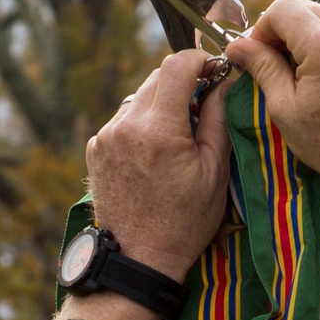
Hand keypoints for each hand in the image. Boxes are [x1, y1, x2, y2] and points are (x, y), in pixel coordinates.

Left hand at [85, 49, 230, 282]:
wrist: (137, 259)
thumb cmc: (184, 223)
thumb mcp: (215, 174)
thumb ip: (219, 121)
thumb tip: (223, 84)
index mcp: (160, 130)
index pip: (177, 66)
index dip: (200, 61)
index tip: (214, 70)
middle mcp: (126, 126)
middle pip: (156, 76)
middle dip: (182, 83)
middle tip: (202, 106)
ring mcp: (106, 136)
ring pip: (139, 97)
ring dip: (161, 105)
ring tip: (177, 139)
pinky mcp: (95, 148)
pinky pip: (123, 120)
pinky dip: (142, 126)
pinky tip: (154, 155)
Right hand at [225, 0, 319, 225]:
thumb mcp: (286, 108)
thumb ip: (262, 68)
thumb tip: (236, 46)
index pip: (282, 9)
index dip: (263, 28)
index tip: (259, 55)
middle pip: (305, 8)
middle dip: (285, 31)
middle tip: (277, 66)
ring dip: (309, 36)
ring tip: (305, 75)